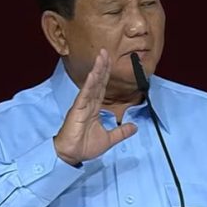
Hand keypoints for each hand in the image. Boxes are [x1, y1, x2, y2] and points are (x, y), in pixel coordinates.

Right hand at [53, 49, 136, 165]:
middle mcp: (87, 104)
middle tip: (106, 51)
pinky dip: (89, 84)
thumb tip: (135, 127)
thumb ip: (121, 132)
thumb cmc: (84, 146)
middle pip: (97, 82)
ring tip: (101, 56)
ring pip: (91, 85)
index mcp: (94, 108)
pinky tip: (94, 74)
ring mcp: (81, 105)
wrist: (71, 155)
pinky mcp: (76, 110)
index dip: (106, 75)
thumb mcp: (108, 139)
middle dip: (102, 67)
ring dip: (97, 70)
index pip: (102, 88)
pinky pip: (84, 94)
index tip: (110, 61)